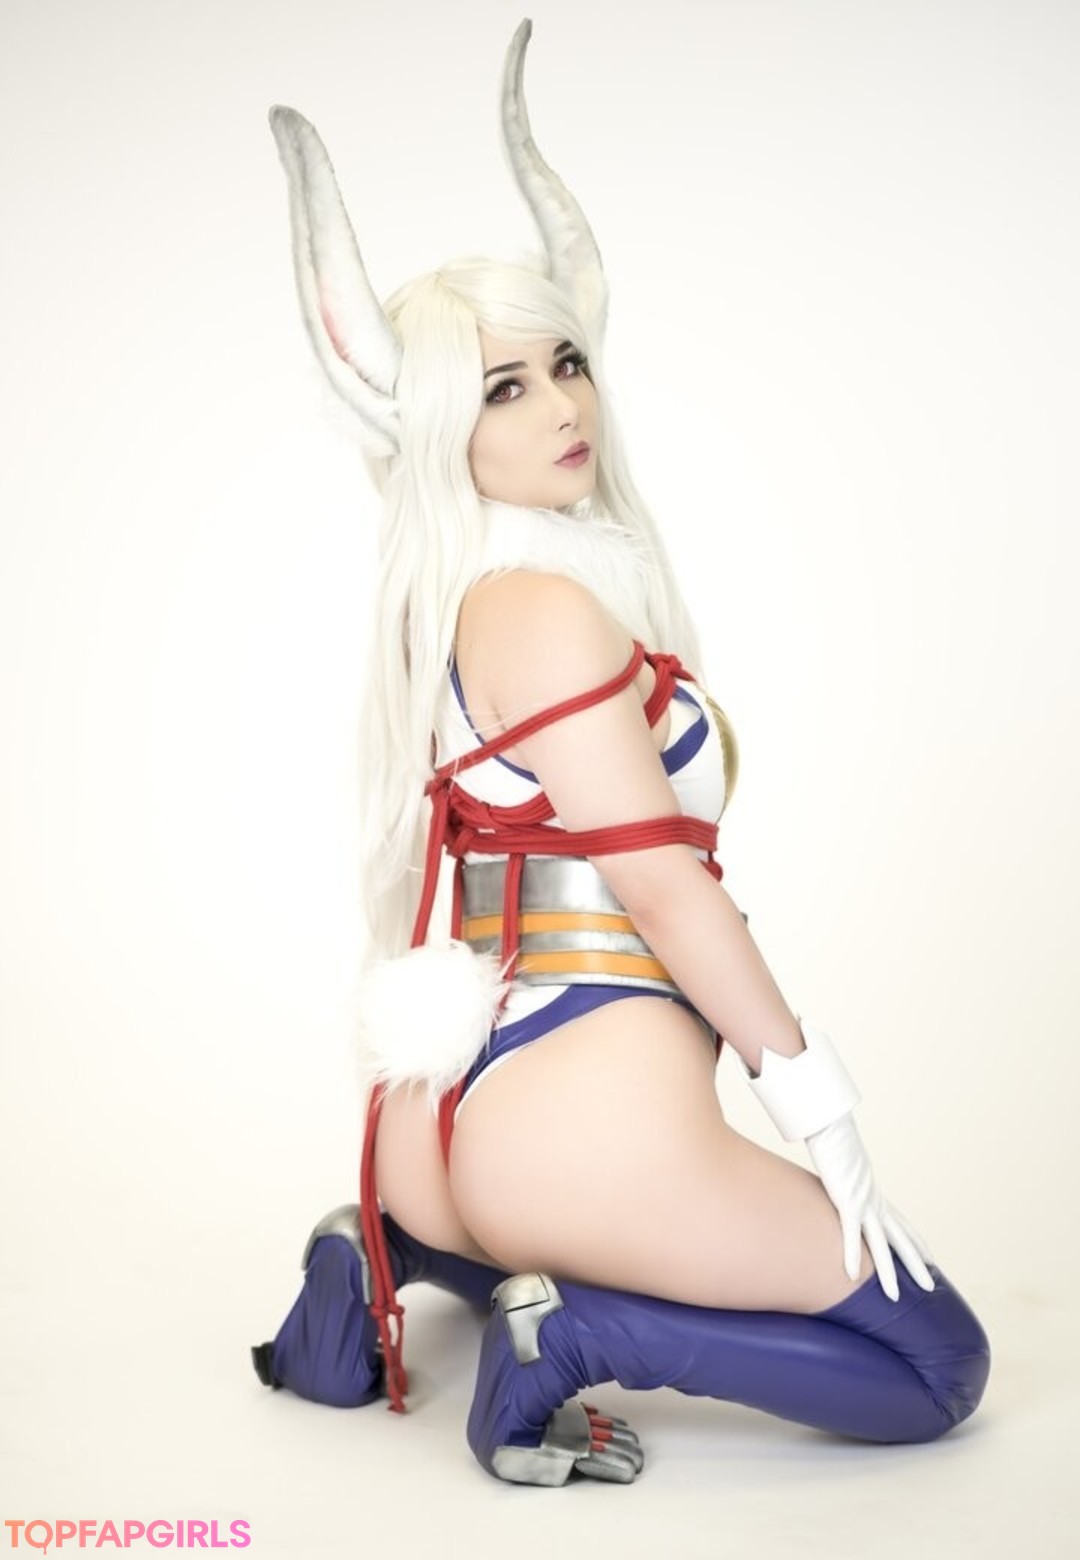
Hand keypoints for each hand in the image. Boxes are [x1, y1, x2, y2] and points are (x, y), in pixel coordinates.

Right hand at [806, 1113, 935, 1300]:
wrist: (832, 1127)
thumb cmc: (834, 1142)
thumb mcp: (843, 1167)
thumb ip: (845, 1180)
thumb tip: (841, 1183)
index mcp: (876, 1195)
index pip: (903, 1225)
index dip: (917, 1243)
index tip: (930, 1260)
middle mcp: (875, 1202)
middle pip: (901, 1240)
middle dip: (916, 1265)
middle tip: (931, 1288)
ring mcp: (863, 1203)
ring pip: (879, 1245)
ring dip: (888, 1273)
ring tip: (894, 1297)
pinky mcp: (846, 1200)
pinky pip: (850, 1233)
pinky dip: (852, 1255)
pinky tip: (853, 1276)